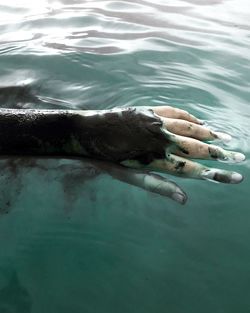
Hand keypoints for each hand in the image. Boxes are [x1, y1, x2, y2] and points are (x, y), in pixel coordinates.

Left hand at [117, 105, 244, 203]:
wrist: (88, 134)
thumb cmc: (108, 159)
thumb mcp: (131, 178)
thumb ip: (159, 186)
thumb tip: (184, 199)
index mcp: (156, 159)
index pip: (193, 169)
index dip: (216, 174)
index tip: (236, 176)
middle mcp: (160, 140)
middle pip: (197, 148)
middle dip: (220, 153)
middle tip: (239, 156)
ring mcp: (155, 123)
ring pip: (190, 128)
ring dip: (210, 134)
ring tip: (226, 139)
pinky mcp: (149, 111)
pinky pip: (176, 112)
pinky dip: (191, 118)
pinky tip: (201, 122)